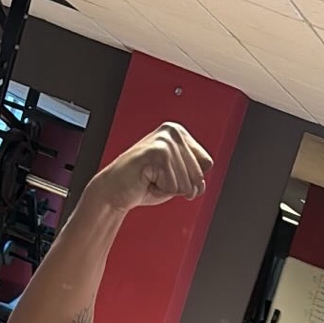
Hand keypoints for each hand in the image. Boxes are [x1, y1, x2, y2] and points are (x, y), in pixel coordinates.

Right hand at [90, 122, 212, 212]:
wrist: (115, 190)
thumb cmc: (143, 183)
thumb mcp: (177, 178)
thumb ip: (194, 176)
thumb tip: (201, 183)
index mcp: (179, 133)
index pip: (207, 163)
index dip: (192, 179)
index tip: (172, 175)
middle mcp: (173, 132)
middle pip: (198, 174)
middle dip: (180, 186)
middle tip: (159, 179)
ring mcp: (165, 140)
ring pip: (186, 182)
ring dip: (168, 189)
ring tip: (152, 179)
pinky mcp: (157, 152)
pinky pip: (173, 186)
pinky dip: (161, 190)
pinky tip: (148, 180)